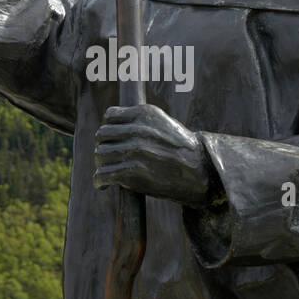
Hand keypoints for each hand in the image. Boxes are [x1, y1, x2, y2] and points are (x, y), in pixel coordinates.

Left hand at [93, 104, 212, 205]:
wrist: (199, 171)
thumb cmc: (181, 150)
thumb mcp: (164, 124)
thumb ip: (141, 122)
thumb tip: (114, 128)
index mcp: (145, 113)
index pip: (110, 115)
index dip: (108, 129)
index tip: (111, 140)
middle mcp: (137, 129)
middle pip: (101, 135)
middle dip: (102, 147)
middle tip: (107, 159)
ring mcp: (134, 150)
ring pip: (100, 155)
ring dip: (101, 165)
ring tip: (106, 172)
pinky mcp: (131, 172)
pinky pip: (103, 175)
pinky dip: (99, 181)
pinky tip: (103, 184)